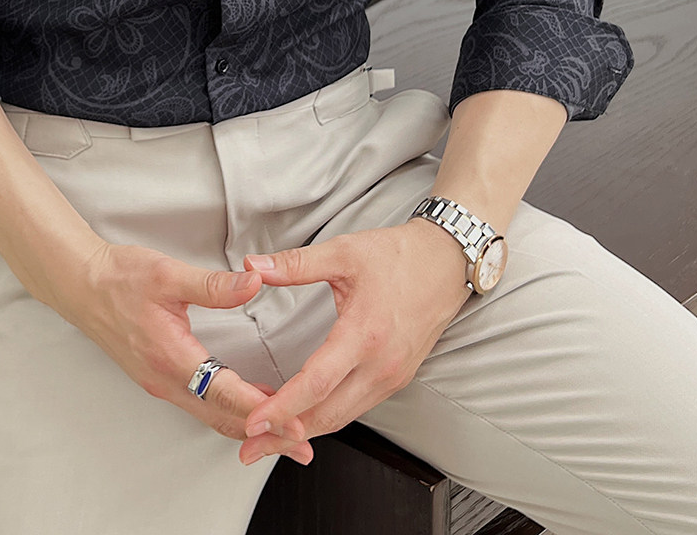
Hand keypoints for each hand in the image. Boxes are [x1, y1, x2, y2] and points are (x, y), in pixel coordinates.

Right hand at [69, 242, 313, 463]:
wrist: (80, 285)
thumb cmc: (119, 278)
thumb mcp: (167, 274)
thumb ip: (213, 285)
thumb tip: (254, 283)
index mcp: (171, 357)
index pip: (226, 394)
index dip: (264, 410)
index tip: (294, 422)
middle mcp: (166, 380)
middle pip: (223, 418)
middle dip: (266, 433)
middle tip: (302, 443)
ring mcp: (161, 383)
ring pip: (212, 416)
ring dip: (250, 426)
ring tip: (286, 433)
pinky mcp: (160, 378)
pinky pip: (202, 405)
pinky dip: (230, 412)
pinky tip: (249, 405)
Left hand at [236, 219, 472, 463]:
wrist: (446, 262)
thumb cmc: (398, 256)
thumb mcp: (343, 252)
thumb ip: (295, 264)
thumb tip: (253, 266)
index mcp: (365, 334)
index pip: (317, 383)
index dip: (282, 407)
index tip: (254, 421)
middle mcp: (381, 364)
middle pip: (328, 414)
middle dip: (285, 435)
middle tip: (250, 445)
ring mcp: (392, 376)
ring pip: (343, 417)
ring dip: (305, 430)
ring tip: (270, 437)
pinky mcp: (397, 378)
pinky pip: (357, 407)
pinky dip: (328, 416)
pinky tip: (306, 415)